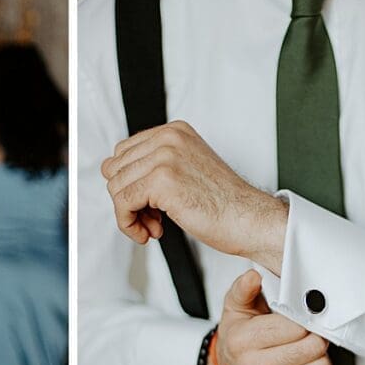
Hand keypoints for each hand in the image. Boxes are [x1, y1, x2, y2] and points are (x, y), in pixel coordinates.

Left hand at [101, 120, 287, 271]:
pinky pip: (123, 204)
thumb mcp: (187, 169)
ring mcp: (164, 157)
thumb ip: (156, 165)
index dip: (129, 183)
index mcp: (174, 131)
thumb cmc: (223, 203)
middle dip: (127, 199)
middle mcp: (168, 138)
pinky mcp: (161, 181)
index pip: (124, 152)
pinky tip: (152, 232)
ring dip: (130, 215)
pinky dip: (129, 224)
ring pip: (116, 188)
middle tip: (150, 219)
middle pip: (116, 169)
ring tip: (154, 227)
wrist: (249, 219)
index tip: (146, 204)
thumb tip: (114, 176)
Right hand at [209, 269, 331, 364]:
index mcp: (241, 341)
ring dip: (319, 355)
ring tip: (306, 348)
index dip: (304, 319)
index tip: (302, 317)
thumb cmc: (237, 338)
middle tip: (308, 332)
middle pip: (311, 348)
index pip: (294, 327)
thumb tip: (253, 276)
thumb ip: (244, 289)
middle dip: (314, 336)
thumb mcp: (235, 308)